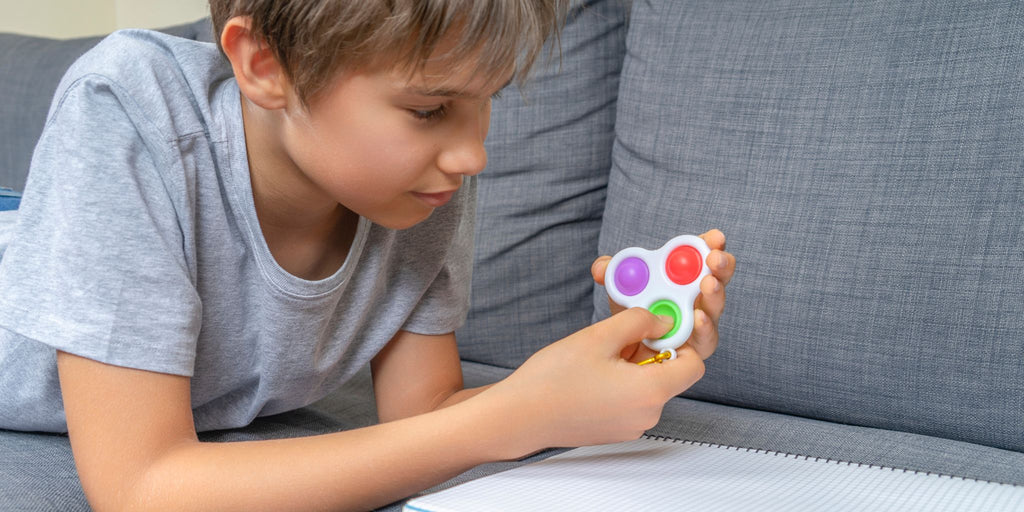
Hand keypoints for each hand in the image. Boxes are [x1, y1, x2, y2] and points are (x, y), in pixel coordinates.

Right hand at [489, 308, 705, 453]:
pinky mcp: (616, 429)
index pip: (694, 364)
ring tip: (599, 353)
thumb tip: (662, 321)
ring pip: (648, 384)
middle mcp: (648, 415)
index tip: (659, 324)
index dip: (682, 339)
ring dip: (633, 363)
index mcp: (650, 391)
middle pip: (669, 373)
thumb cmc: (552, 380)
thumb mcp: (599, 336)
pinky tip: (593, 372)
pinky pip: (632, 398)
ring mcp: (632, 426)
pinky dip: (622, 381)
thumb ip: (639, 321)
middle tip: (620, 332)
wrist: (519, 417)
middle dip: (650, 348)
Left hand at [591, 229, 735, 360]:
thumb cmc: (634, 308)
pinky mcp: (697, 346)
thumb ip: (612, 274)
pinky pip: (705, 337)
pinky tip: (698, 318)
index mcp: (686, 274)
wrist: (630, 346)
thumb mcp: (621, 288)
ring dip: (714, 294)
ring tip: (708, 284)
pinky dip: (703, 327)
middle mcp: (700, 295)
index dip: (712, 243)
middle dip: (721, 265)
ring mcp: (701, 321)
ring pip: (715, 306)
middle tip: (714, 258)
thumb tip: (602, 268)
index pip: (705, 254)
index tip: (714, 237)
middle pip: (719, 277)